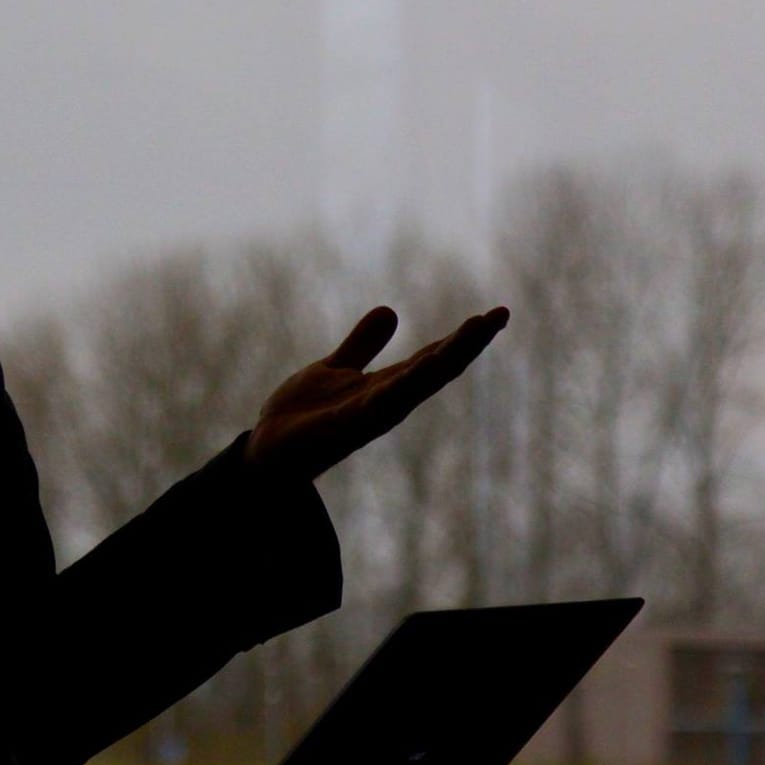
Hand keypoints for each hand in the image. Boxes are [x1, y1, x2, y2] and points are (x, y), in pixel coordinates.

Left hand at [245, 305, 509, 480]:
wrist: (266, 453)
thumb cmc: (302, 417)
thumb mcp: (334, 369)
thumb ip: (362, 345)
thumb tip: (390, 311)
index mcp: (386, 387)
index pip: (433, 359)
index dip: (463, 338)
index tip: (496, 315)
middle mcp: (386, 402)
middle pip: (436, 369)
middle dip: (468, 344)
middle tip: (499, 316)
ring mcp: (369, 415)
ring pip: (416, 384)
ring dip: (448, 358)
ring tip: (477, 329)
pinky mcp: (344, 427)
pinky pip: (379, 404)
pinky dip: (402, 386)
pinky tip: (424, 366)